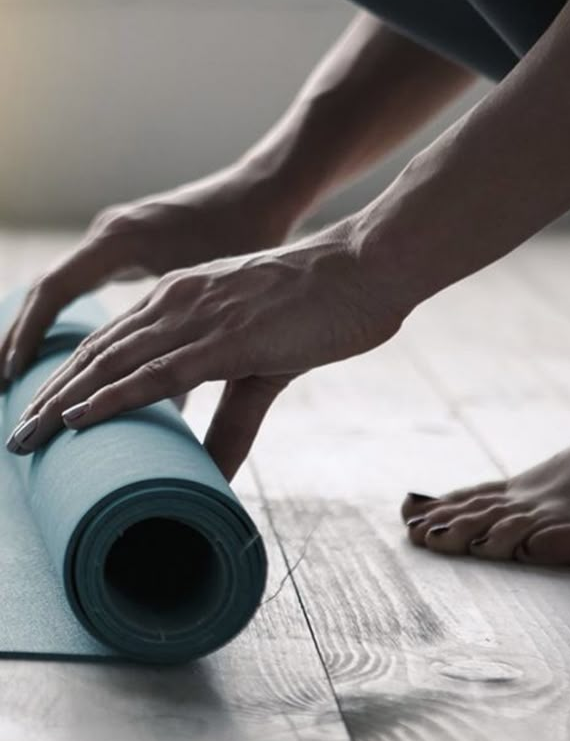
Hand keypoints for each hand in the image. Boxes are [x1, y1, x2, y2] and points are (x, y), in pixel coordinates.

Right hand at [0, 162, 297, 385]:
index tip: (12, 379)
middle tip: (14, 402)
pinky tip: (66, 355)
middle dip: (23, 346)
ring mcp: (116, 236)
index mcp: (122, 240)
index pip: (54, 291)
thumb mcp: (219, 293)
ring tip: (17, 386)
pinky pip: (83, 284)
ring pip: (64, 291)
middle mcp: (110, 234)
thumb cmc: (250, 234)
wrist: (264, 190)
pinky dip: (67, 319)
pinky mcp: (129, 244)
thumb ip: (192, 345)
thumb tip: (170, 410)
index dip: (30, 337)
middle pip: (48, 294)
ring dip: (39, 335)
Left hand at [5, 228, 402, 478]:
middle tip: (14, 438)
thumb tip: (213, 472)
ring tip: (25, 437)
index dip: (70, 378)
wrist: (365, 268)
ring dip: (63, 402)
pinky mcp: (228, 338)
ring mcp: (201, 316)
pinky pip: (158, 372)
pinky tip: (78, 417)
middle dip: (50, 396)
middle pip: (96, 352)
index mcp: (183, 297)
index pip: (110, 341)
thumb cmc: (321, 307)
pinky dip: (111, 396)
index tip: (42, 414)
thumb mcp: (263, 361)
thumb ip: (231, 417)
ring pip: (113, 363)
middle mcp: (179, 301)